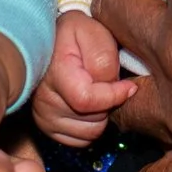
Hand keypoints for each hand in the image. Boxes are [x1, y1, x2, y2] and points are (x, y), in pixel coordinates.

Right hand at [34, 10, 137, 146]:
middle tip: (106, 83)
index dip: (114, 95)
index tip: (128, 85)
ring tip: (98, 92)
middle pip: (92, 120)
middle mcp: (43, 101)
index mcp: (54, 74)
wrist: (50, 42)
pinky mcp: (48, 128)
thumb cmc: (74, 34)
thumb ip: (105, 58)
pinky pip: (81, 140)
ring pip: (89, 133)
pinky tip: (90, 104)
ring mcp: (44, 117)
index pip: (86, 100)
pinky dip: (91, 125)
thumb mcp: (92, 31)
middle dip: (109, 104)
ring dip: (101, 115)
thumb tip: (120, 89)